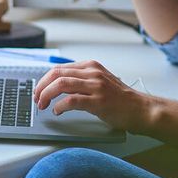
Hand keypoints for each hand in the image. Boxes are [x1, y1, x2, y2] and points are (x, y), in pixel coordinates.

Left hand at [33, 60, 154, 131]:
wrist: (140, 109)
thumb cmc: (120, 98)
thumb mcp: (100, 81)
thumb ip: (82, 79)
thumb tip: (57, 85)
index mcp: (91, 66)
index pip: (59, 68)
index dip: (44, 80)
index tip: (38, 90)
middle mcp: (92, 72)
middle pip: (57, 74)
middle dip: (41, 87)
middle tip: (36, 98)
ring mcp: (96, 86)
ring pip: (61, 84)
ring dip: (47, 95)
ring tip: (43, 105)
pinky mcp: (98, 101)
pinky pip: (72, 101)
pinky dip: (60, 106)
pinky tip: (57, 111)